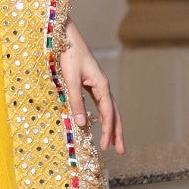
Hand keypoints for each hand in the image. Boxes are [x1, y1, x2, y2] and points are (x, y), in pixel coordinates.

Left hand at [58, 20, 124, 153]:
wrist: (67, 37)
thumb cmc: (69, 56)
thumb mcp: (71, 80)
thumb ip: (76, 102)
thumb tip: (81, 125)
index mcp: (101, 85)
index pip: (108, 113)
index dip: (108, 131)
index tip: (106, 147)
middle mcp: (103, 86)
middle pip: (114, 113)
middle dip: (117, 132)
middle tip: (120, 151)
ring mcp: (98, 85)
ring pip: (109, 109)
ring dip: (112, 126)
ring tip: (114, 143)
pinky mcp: (91, 83)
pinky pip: (101, 104)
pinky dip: (103, 116)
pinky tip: (101, 124)